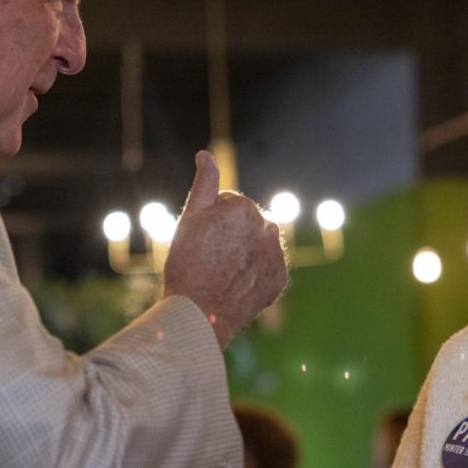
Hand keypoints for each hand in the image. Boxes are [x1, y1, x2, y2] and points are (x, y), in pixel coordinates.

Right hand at [163, 151, 287, 347]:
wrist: (200, 313)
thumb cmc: (188, 264)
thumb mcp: (190, 219)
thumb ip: (204, 184)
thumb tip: (206, 154)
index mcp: (243, 207)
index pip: (229, 206)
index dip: (211, 223)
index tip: (201, 242)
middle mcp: (267, 226)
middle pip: (248, 224)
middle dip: (232, 235)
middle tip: (210, 259)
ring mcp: (276, 254)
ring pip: (259, 244)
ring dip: (246, 252)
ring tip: (223, 271)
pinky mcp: (280, 278)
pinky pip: (268, 268)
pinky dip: (256, 272)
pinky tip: (237, 283)